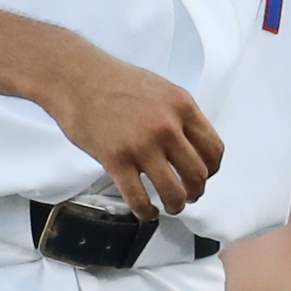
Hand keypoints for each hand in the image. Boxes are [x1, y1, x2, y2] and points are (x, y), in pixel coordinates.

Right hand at [37, 48, 224, 218]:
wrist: (77, 78)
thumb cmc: (116, 81)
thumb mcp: (161, 89)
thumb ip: (178, 116)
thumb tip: (190, 145)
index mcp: (182, 106)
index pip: (213, 149)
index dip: (210, 169)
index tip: (203, 175)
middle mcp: (168, 126)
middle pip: (198, 174)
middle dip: (196, 191)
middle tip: (189, 196)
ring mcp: (142, 144)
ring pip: (173, 191)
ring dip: (175, 205)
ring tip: (170, 207)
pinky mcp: (116, 159)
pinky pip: (139, 198)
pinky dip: (146, 212)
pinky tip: (146, 212)